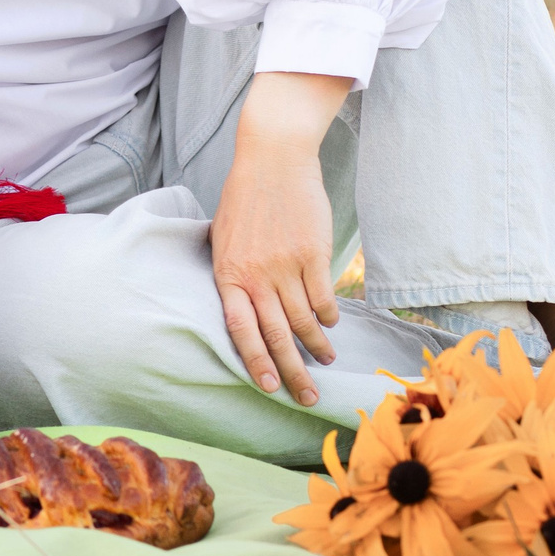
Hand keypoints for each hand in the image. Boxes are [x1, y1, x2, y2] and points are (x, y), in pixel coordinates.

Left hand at [209, 71, 351, 406]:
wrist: (272, 158)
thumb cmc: (244, 197)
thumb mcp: (224, 236)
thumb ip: (233, 273)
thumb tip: (245, 307)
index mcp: (228, 273)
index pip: (240, 330)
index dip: (254, 361)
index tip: (267, 386)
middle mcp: (257, 275)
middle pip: (276, 335)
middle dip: (293, 372)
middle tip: (307, 397)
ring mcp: (286, 265)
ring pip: (304, 320)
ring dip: (316, 346)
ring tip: (326, 362)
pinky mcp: (313, 254)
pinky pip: (324, 297)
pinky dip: (328, 315)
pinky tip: (330, 325)